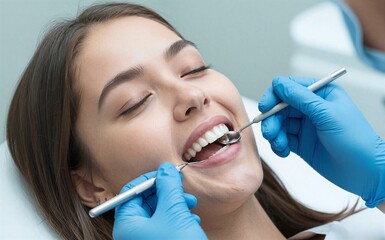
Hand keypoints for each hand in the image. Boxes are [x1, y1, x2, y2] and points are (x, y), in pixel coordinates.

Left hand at [113, 162, 206, 239]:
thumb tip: (165, 168)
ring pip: (158, 212)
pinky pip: (165, 225)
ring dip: (176, 204)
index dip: (150, 179)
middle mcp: (132, 233)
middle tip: (182, 189)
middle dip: (167, 193)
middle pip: (145, 201)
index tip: (167, 174)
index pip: (131, 192)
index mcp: (127, 225)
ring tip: (191, 204)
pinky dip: (178, 218)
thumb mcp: (174, 211)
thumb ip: (168, 186)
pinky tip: (192, 220)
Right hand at [258, 76, 384, 207]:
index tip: (265, 108)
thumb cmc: (355, 140)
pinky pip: (281, 140)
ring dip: (274, 134)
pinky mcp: (300, 143)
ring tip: (279, 144)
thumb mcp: (326, 114)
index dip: (274, 96)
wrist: (364, 172)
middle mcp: (310, 108)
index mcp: (320, 94)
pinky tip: (284, 151)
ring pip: (278, 124)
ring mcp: (305, 126)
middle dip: (272, 119)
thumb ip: (300, 98)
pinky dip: (278, 145)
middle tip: (270, 132)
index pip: (289, 87)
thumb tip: (278, 84)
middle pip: (279, 107)